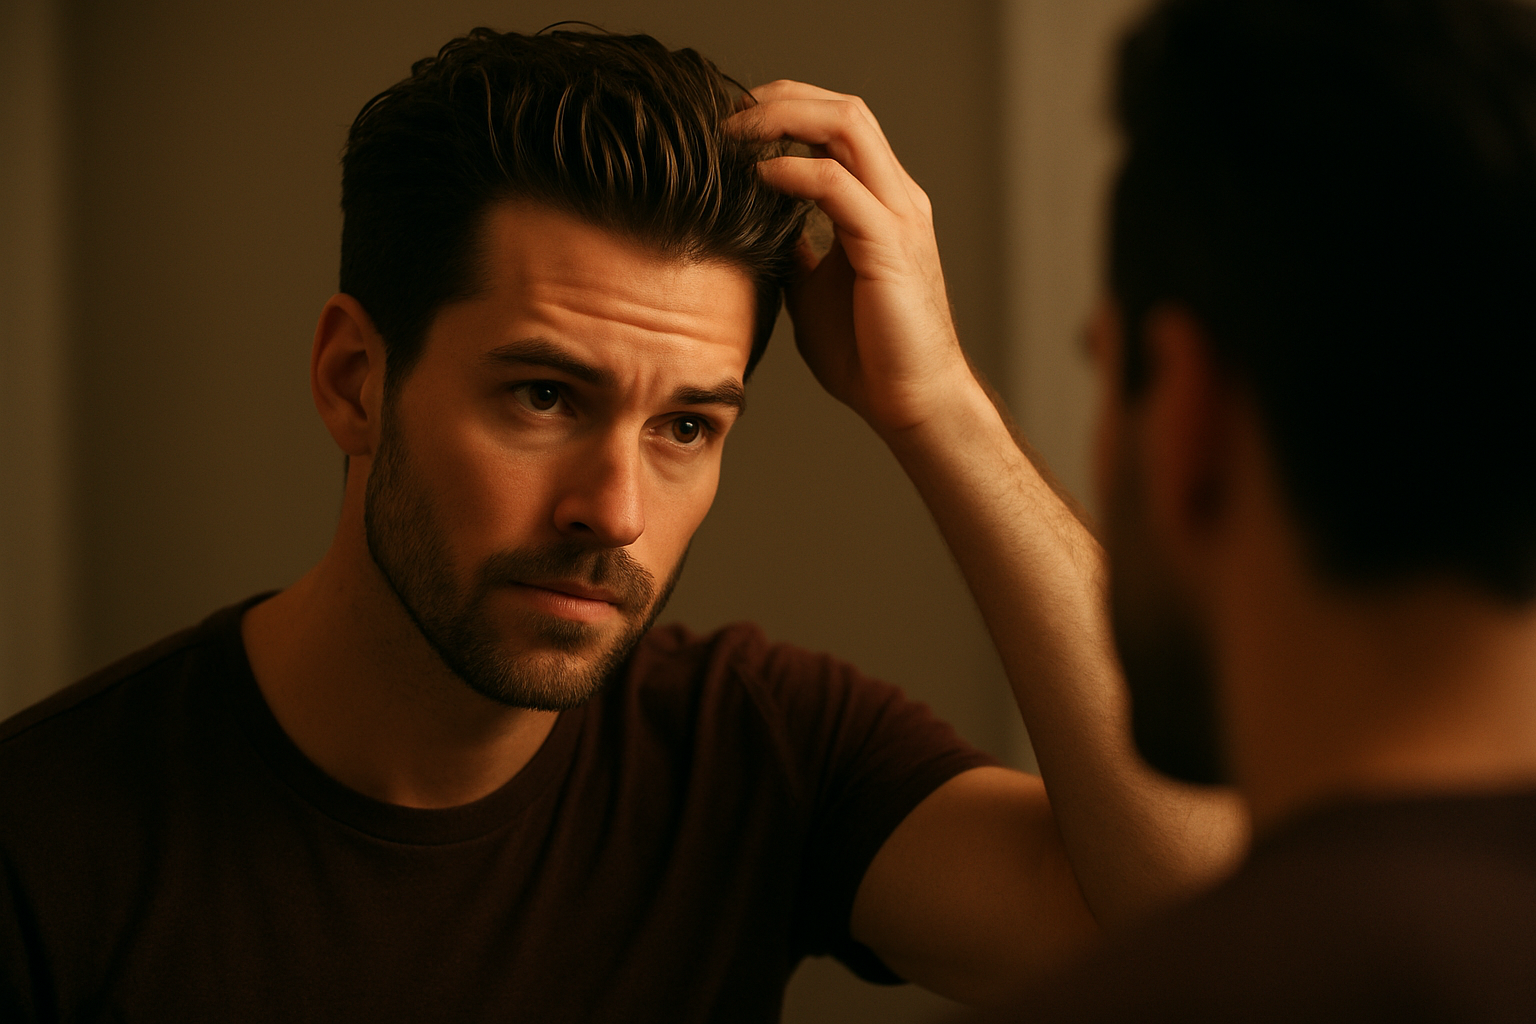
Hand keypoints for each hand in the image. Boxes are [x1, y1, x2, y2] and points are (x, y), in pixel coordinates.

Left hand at [729, 81, 976, 436]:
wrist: (909, 400)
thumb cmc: (868, 353)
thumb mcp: (813, 287)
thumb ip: (795, 249)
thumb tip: (756, 227)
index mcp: (882, 202)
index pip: (839, 124)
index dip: (787, 108)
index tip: (733, 123)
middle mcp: (896, 197)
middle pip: (843, 108)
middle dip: (780, 98)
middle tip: (726, 112)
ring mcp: (897, 216)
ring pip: (846, 126)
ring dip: (784, 119)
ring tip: (736, 132)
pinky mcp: (888, 244)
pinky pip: (836, 184)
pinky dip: (793, 171)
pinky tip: (758, 176)